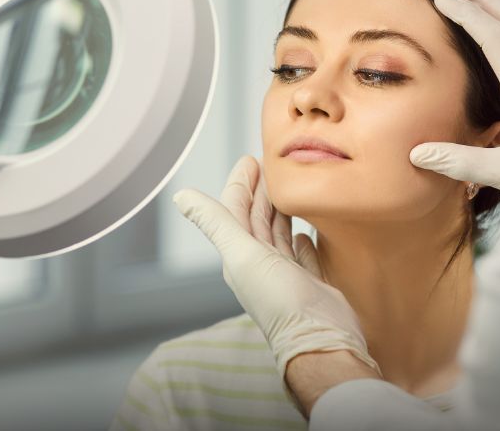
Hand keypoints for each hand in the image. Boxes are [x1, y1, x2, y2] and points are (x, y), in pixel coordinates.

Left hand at [173, 156, 380, 406]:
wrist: (320, 340)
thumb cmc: (281, 302)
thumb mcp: (243, 255)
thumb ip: (215, 223)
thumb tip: (180, 196)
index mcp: (240, 256)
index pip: (236, 211)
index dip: (241, 184)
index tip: (251, 159)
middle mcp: (260, 265)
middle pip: (257, 219)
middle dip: (262, 191)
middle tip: (271, 164)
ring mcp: (286, 275)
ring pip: (279, 234)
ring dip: (281, 210)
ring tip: (289, 189)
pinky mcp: (310, 284)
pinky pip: (303, 256)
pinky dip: (301, 240)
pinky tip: (304, 232)